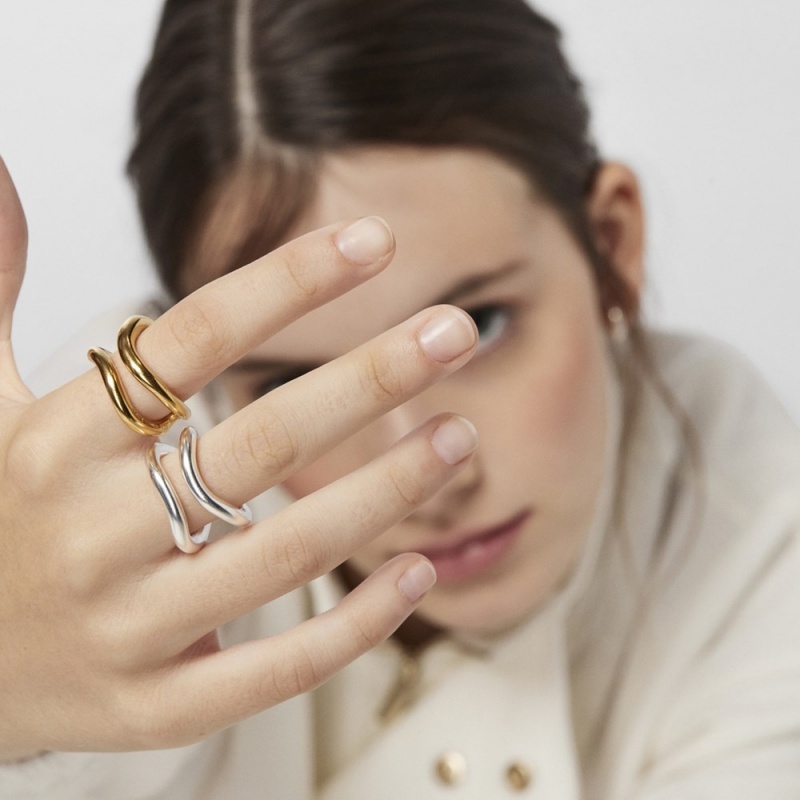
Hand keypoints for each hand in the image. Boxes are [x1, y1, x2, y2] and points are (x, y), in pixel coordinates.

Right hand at [0, 157, 477, 757]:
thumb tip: (1, 172)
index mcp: (59, 442)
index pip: (194, 338)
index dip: (291, 282)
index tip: (376, 242)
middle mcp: (96, 531)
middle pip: (263, 439)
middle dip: (372, 378)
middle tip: (457, 331)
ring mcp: (127, 628)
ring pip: (287, 553)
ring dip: (387, 492)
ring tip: (459, 436)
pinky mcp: (151, 706)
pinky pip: (271, 671)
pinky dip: (354, 626)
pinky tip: (420, 573)